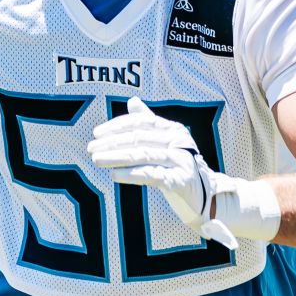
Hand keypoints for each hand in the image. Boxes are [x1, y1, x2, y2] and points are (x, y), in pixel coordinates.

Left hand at [88, 97, 237, 248]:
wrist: (204, 194)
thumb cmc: (178, 165)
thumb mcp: (165, 141)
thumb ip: (149, 121)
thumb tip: (132, 101)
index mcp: (173, 128)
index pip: (141, 122)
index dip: (117, 126)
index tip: (96, 133)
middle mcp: (179, 140)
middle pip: (139, 138)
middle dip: (112, 142)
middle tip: (91, 148)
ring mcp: (181, 159)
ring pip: (143, 155)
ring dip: (116, 157)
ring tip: (96, 160)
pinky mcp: (181, 180)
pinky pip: (152, 175)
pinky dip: (131, 174)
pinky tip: (114, 175)